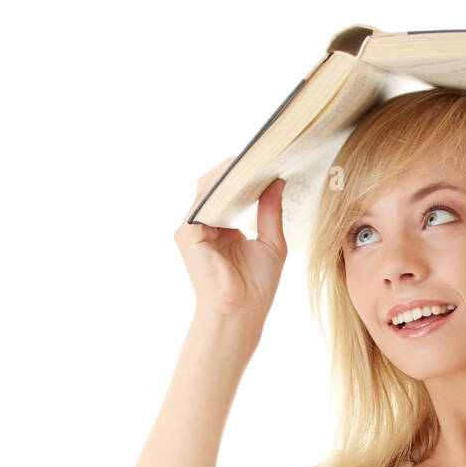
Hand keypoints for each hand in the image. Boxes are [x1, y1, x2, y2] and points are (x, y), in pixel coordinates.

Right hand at [174, 159, 287, 322]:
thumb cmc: (255, 289)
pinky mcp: (187, 233)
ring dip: (230, 172)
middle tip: (264, 152)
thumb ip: (272, 212)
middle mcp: (206, 227)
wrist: (239, 314)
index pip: (232, 194)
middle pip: (219, 187)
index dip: (248, 177)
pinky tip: (239, 175)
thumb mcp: (272, 244)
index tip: (270, 161)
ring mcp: (193, 229)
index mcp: (224, 230)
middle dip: (239, 170)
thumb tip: (278, 182)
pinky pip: (203, 199)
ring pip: (209, 188)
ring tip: (255, 158)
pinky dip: (220, 185)